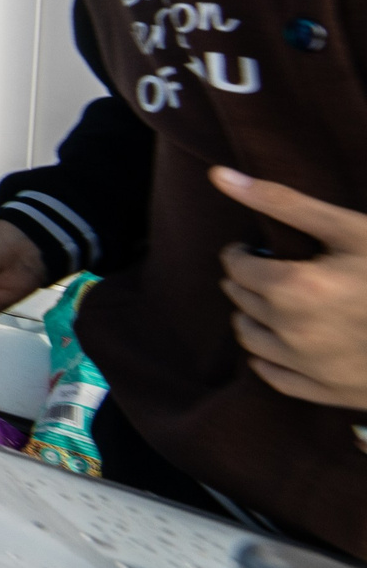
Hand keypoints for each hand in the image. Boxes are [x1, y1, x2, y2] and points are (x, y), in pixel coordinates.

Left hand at [213, 165, 366, 408]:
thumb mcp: (348, 229)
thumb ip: (282, 201)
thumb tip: (218, 176)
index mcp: (294, 288)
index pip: (236, 266)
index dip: (242, 252)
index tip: (255, 247)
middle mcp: (293, 331)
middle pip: (241, 299)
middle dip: (249, 280)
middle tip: (272, 269)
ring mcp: (308, 367)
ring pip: (249, 338)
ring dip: (253, 316)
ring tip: (277, 300)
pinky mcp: (326, 392)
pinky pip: (273, 376)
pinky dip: (269, 356)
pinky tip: (283, 339)